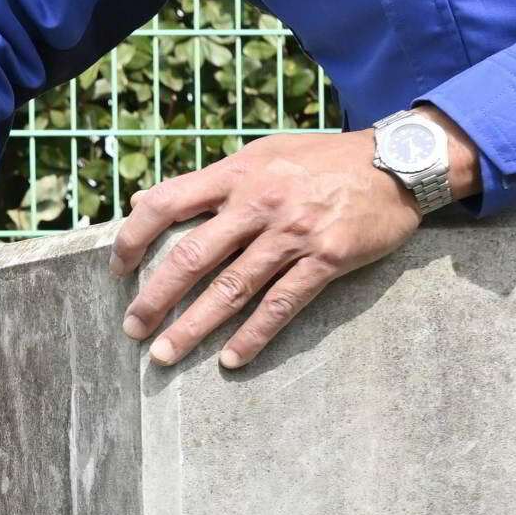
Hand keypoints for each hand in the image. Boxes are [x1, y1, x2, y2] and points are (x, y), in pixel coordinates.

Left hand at [110, 117, 466, 370]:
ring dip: (194, 327)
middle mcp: (259, 203)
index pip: (166, 203)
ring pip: (232, 288)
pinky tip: (232, 359)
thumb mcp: (263, 155)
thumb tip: (148, 203)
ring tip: (165, 355)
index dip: (134, 237)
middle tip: (132, 329)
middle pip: (192, 256)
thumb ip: (211, 182)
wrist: (396, 162)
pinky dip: (254, 336)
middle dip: (156, 297)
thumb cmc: (322, 161)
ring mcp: (293, 233)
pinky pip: (282, 305)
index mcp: (237, 174)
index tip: (119, 269)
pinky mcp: (327, 259)